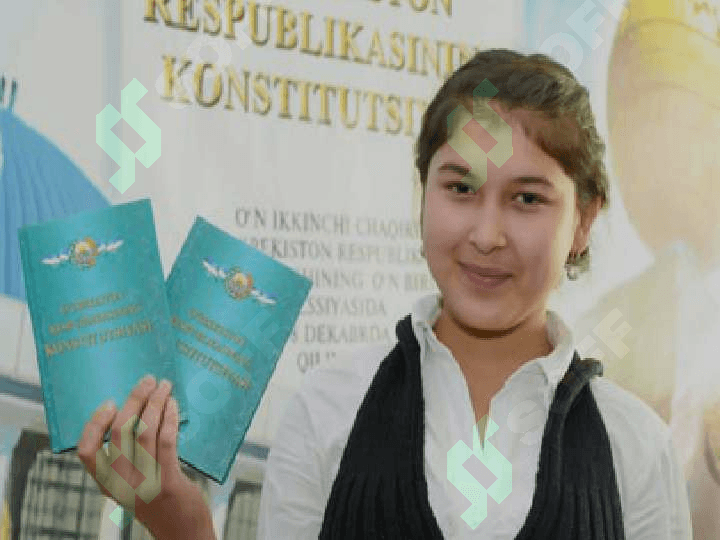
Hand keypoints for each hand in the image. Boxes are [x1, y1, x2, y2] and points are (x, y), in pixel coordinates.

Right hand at [77, 375, 215, 539]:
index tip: (111, 402)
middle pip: (120, 432)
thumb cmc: (160, 501)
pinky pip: (167, 441)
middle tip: (148, 380)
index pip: (86, 452)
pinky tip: (175, 406)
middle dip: (135, 399)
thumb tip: (136, 409)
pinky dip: (170, 418)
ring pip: (144, 432)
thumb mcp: (134, 482)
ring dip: (156, 403)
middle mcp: (121, 483)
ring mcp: (144, 483)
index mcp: (108, 483)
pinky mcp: (168, 482)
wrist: (182, 533)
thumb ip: (129, 457)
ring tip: (165, 386)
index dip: (95, 424)